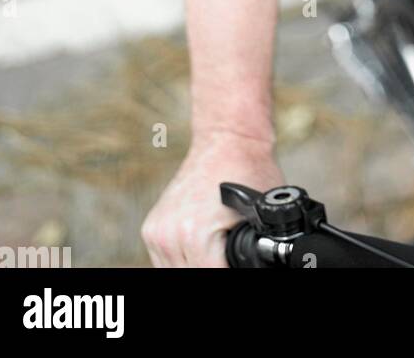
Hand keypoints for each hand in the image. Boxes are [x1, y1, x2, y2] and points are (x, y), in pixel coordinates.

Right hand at [141, 129, 283, 266]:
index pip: (213, 277)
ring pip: (174, 273)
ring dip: (194, 268)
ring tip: (218, 256)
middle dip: (214, 268)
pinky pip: (164, 262)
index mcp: (195, 235)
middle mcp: (169, 235)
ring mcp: (156, 232)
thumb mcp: (261, 216)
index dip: (233, 271)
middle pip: (191, 277)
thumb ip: (256, 249)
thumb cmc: (249, 170)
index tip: (243, 263)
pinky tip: (200, 256)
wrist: (227, 137)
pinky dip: (182, 262)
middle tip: (229, 258)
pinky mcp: (151, 228)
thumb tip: (261, 260)